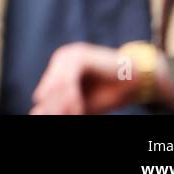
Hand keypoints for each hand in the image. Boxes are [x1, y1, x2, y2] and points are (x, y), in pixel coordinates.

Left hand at [29, 43, 173, 114]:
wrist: (137, 79)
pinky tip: (78, 109)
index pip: (47, 93)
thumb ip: (65, 105)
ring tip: (74, 115)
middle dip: (53, 107)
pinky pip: (70, 78)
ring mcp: (69, 55)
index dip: (50, 109)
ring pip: (58, 85)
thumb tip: (36, 113)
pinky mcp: (80, 55)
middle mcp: (61, 59)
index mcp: (59, 70)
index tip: (49, 119)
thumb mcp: (83, 102)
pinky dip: (72, 96)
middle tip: (60, 118)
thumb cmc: (109, 92)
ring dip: (63, 104)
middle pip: (50, 89)